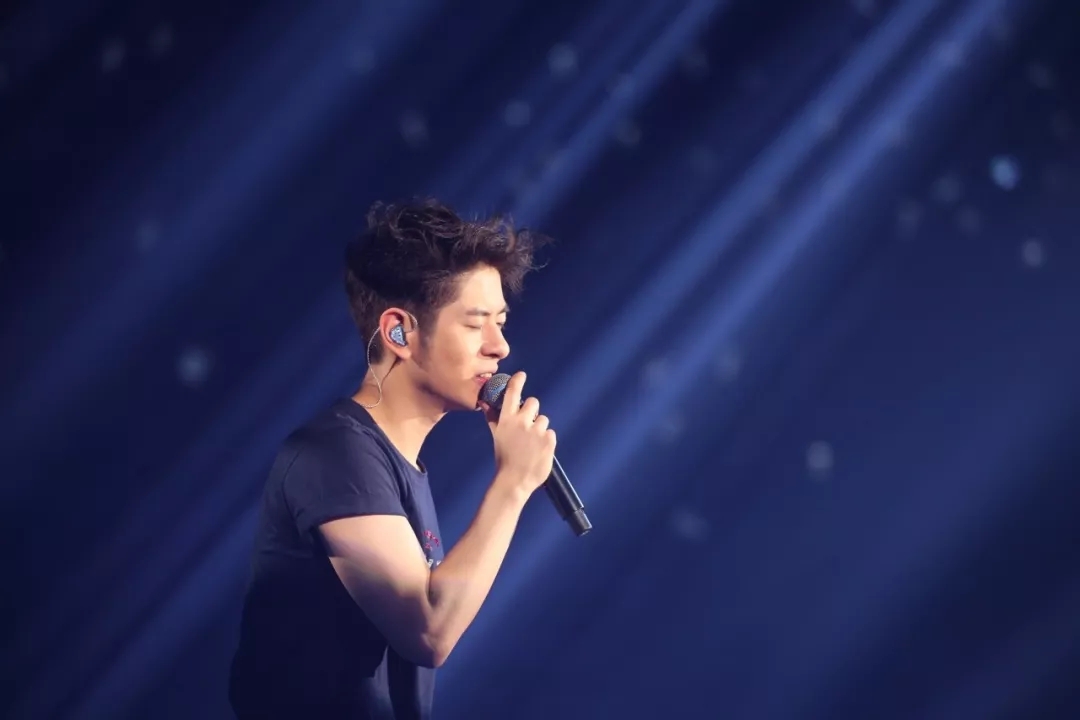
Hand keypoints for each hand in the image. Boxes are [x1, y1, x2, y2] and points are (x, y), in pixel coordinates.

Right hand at [480, 372, 555, 496]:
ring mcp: (536, 431)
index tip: (521, 375)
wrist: (515, 480)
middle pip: (533, 402)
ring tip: (531, 444)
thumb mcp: (497, 436)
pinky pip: (550, 433)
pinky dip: (546, 440)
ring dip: (539, 428)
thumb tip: (485, 403)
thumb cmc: (504, 458)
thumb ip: (493, 417)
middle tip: (528, 425)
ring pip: (543, 419)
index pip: (513, 393)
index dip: (517, 381)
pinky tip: (538, 451)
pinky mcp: (549, 440)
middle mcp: (522, 422)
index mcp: (507, 420)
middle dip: (532, 411)